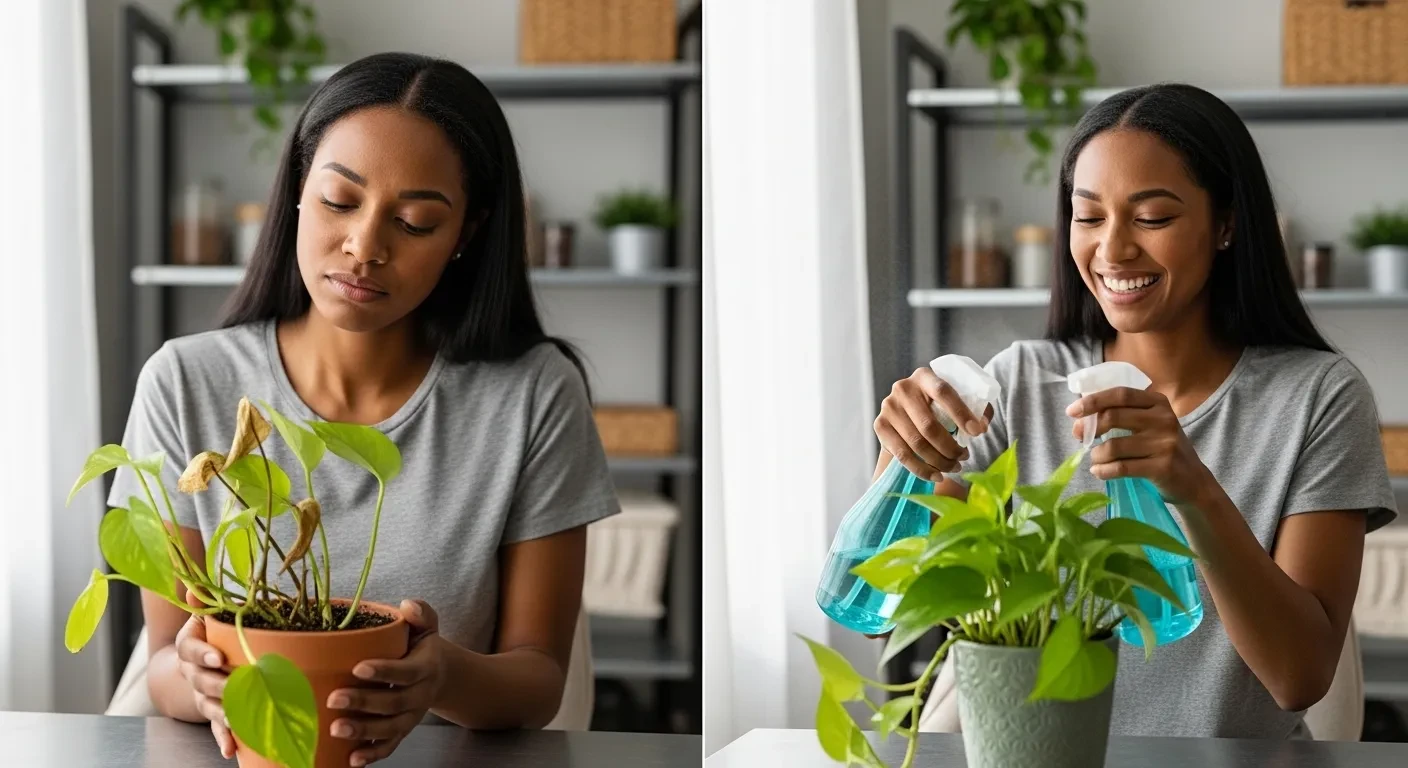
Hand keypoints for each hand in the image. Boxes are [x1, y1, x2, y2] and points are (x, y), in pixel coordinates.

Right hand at [175, 589, 234, 759]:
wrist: (199, 663)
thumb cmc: (210, 633)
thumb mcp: (207, 614)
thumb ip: (202, 600)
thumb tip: (191, 585)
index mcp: (189, 647)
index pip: (190, 650)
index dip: (203, 654)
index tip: (218, 657)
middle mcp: (192, 673)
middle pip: (200, 680)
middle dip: (218, 684)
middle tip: (236, 685)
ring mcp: (202, 695)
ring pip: (208, 705)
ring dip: (222, 713)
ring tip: (237, 718)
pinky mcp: (215, 712)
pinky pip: (217, 727)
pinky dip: (224, 739)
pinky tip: (231, 750)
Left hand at [329, 600, 443, 766]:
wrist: (444, 677)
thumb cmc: (424, 648)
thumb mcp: (427, 627)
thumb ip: (421, 614)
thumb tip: (407, 606)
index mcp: (425, 667)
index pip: (405, 671)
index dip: (384, 671)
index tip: (358, 668)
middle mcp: (421, 695)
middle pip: (394, 702)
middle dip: (364, 703)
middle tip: (334, 699)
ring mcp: (412, 716)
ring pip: (390, 728)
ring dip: (364, 731)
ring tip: (336, 729)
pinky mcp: (403, 730)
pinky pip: (390, 746)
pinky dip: (373, 755)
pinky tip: (352, 759)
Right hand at [875, 366, 991, 481]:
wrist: (909, 412)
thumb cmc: (939, 406)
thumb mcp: (958, 399)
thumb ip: (976, 408)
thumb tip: (981, 427)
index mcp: (925, 376)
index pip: (944, 392)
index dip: (961, 413)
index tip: (977, 433)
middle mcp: (903, 388)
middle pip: (929, 425)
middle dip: (951, 447)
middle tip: (964, 457)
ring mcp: (889, 407)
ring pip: (917, 443)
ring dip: (939, 461)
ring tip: (954, 467)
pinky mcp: (880, 425)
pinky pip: (903, 454)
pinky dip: (922, 469)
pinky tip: (937, 475)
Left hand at [1068, 386, 1213, 504]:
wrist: (1194, 481)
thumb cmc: (1163, 449)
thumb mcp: (1150, 424)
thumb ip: (1122, 416)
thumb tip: (1079, 422)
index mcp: (1158, 402)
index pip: (1120, 394)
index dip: (1093, 400)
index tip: (1072, 411)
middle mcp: (1164, 419)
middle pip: (1113, 417)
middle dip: (1090, 427)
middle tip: (1080, 437)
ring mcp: (1165, 443)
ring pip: (1114, 446)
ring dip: (1097, 455)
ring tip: (1096, 459)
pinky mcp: (1163, 467)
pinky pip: (1122, 468)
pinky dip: (1104, 471)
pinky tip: (1099, 472)